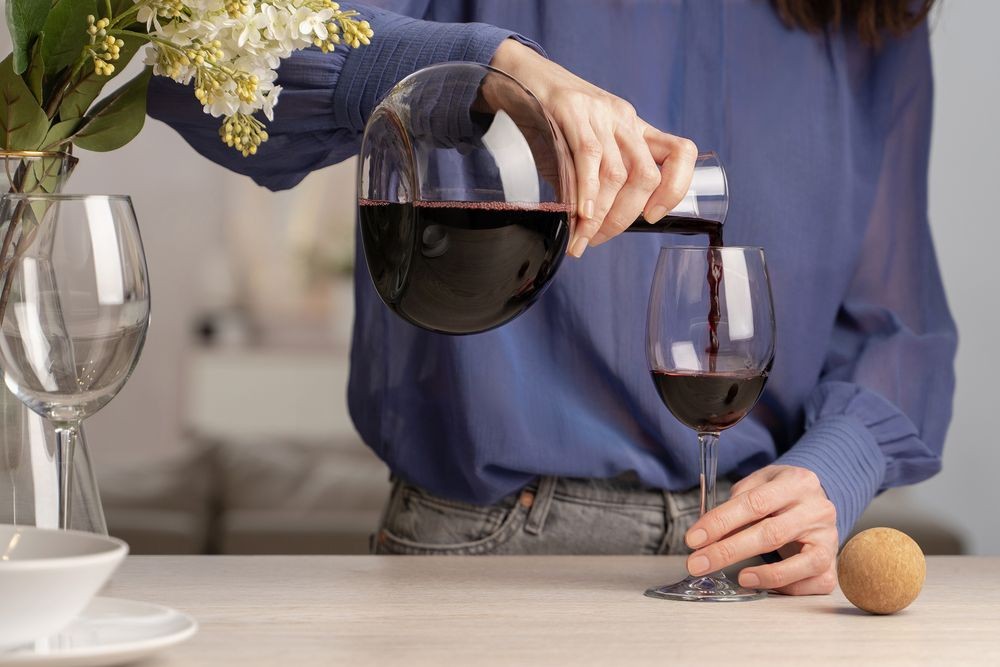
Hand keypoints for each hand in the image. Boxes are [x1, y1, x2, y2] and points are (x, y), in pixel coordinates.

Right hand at [490, 40, 696, 256]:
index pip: (679, 153)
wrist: (515, 72)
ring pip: (617, 174)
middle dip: (623, 218)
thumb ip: (590, 181)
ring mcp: (599, 112)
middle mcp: (623, 118)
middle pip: (644, 176)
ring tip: (580, 238)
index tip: (652, 216)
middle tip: (596, 240)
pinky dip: (587, 193)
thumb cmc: (547, 117)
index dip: (675, 188)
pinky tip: (579, 215)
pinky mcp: (571, 108)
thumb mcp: (579, 148)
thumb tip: (588, 226)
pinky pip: (588, 157)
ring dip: (600, 216)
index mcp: (633, 127)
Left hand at [683, 465, 839, 594]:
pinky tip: (762, 583)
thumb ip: (737, 501)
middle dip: (728, 551)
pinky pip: (812, 581)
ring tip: (739, 578)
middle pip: (771, 533)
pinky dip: (786, 586)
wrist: (816, 497)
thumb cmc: (780, 492)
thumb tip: (709, 531)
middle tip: (698, 564)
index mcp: (796, 482)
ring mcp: (829, 538)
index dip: (720, 522)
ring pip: (800, 563)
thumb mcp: (759, 482)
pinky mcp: (832, 562)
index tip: (693, 538)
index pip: (753, 503)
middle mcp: (817, 509)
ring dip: (766, 574)